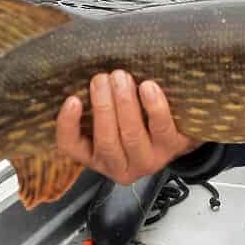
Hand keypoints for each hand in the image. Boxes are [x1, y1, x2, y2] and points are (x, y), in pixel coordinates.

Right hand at [56, 70, 199, 184]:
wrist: (176, 132)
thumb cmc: (136, 120)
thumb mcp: (110, 119)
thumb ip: (96, 105)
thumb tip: (85, 78)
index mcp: (96, 157)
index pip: (71, 147)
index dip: (68, 125)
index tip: (72, 99)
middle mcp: (119, 166)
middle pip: (106, 140)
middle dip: (103, 106)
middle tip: (102, 78)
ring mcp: (147, 161)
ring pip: (131, 135)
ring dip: (125, 103)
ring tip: (121, 78)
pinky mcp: (171, 149)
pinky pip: (161, 128)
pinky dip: (153, 106)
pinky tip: (148, 87)